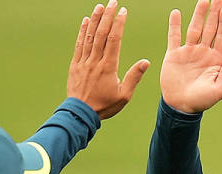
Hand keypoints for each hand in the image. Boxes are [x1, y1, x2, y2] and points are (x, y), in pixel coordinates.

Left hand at [67, 0, 148, 119]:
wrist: (81, 113)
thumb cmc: (104, 106)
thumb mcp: (124, 95)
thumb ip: (134, 77)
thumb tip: (146, 62)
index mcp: (108, 67)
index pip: (114, 39)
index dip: (119, 23)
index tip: (123, 11)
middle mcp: (95, 61)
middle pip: (102, 34)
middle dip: (108, 16)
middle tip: (113, 2)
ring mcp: (84, 62)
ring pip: (90, 36)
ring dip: (95, 20)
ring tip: (100, 6)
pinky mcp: (75, 65)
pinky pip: (79, 45)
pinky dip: (82, 32)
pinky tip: (86, 21)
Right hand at [160, 0, 221, 113]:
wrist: (180, 107)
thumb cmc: (202, 101)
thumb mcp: (220, 89)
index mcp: (216, 58)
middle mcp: (203, 52)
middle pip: (210, 27)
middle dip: (214, 12)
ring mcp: (188, 52)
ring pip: (194, 28)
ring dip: (198, 14)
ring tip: (203, 0)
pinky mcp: (174, 55)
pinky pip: (174, 37)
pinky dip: (174, 25)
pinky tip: (176, 13)